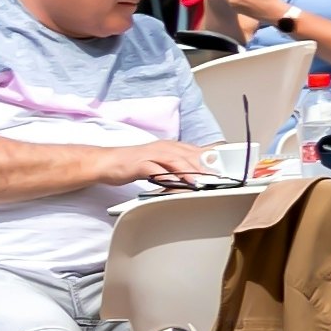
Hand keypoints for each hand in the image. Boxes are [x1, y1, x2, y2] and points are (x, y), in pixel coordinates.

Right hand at [108, 138, 224, 190]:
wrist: (106, 162)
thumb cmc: (134, 164)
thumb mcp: (159, 163)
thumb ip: (177, 167)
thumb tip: (196, 175)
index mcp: (170, 146)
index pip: (196, 151)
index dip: (211, 161)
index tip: (224, 171)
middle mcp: (163, 147)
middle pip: (189, 155)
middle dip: (205, 166)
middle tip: (218, 179)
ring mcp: (151, 155)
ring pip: (175, 160)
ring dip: (190, 170)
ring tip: (202, 181)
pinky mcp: (139, 164)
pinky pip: (156, 170)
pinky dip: (167, 176)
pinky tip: (175, 183)